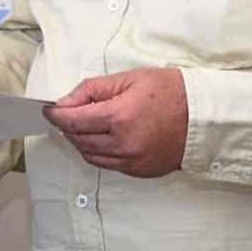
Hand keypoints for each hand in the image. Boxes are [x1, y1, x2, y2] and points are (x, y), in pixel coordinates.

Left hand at [43, 67, 186, 177]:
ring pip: (91, 156)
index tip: (48, 110)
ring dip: (80, 141)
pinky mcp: (140, 171)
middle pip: (79, 140)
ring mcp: (133, 161)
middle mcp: (124, 144)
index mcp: (119, 117)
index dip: (56, 115)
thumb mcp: (129, 79)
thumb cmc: (170, 91)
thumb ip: (92, 90)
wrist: (203, 116)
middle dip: (67, 127)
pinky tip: (101, 138)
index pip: (74, 121)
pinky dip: (98, 152)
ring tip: (81, 125)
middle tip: (64, 114)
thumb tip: (66, 102)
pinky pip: (109, 165)